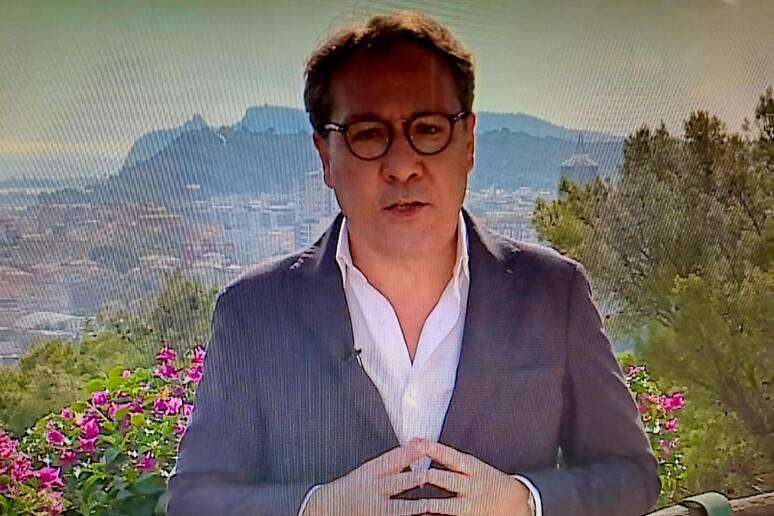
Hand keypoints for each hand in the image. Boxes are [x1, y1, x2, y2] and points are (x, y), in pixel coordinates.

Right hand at [304, 437, 432, 514]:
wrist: (330, 507)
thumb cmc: (355, 486)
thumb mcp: (372, 468)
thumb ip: (397, 457)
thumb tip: (419, 442)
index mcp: (371, 472)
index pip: (391, 460)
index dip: (408, 453)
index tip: (424, 446)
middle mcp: (373, 490)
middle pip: (394, 483)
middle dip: (411, 479)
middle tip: (427, 474)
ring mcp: (376, 509)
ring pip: (397, 507)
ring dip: (414, 506)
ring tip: (430, 504)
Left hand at [416, 439, 532, 515]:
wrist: (516, 504)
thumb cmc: (489, 481)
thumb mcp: (475, 467)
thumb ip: (451, 460)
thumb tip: (423, 445)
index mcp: (473, 468)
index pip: (451, 456)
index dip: (434, 450)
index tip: (418, 444)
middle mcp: (471, 486)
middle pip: (445, 479)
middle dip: (426, 476)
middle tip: (408, 474)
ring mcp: (469, 505)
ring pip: (443, 504)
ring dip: (425, 503)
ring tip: (410, 502)